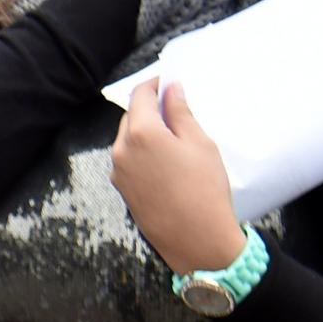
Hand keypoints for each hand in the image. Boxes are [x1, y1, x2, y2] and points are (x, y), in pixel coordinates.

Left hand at [111, 81, 244, 276]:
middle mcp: (121, 150)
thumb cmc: (204, 189)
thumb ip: (180, 112)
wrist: (197, 240)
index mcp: (140, 133)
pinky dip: (141, 152)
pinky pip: (128, 160)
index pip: (139, 95)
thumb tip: (171, 90)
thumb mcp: (199, 143)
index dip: (153, 84)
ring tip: (173, 135)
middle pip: (131, 117)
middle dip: (149, 108)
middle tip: (174, 106)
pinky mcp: (122, 190)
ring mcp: (118, 172)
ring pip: (127, 139)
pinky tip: (164, 160)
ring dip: (145, 131)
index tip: (167, 81)